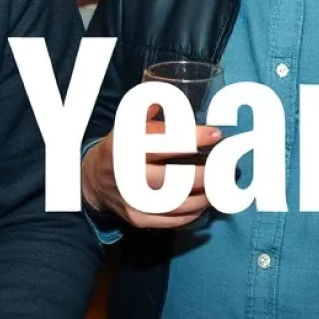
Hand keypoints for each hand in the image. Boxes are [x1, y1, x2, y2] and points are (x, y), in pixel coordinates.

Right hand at [81, 121, 223, 228]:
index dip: (192, 138)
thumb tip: (171, 97)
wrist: (93, 181)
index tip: (215, 135)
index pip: (163, 142)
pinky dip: (193, 213)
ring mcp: (133, 201)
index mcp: (127, 146)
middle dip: (205, 173)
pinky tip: (204, 202)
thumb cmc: (120, 146)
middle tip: (225, 166)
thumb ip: (150, 110)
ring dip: (204, 195)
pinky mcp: (138, 219)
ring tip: (220, 184)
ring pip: (176, 203)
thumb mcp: (128, 123)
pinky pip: (171, 221)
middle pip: (174, 178)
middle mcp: (129, 175)